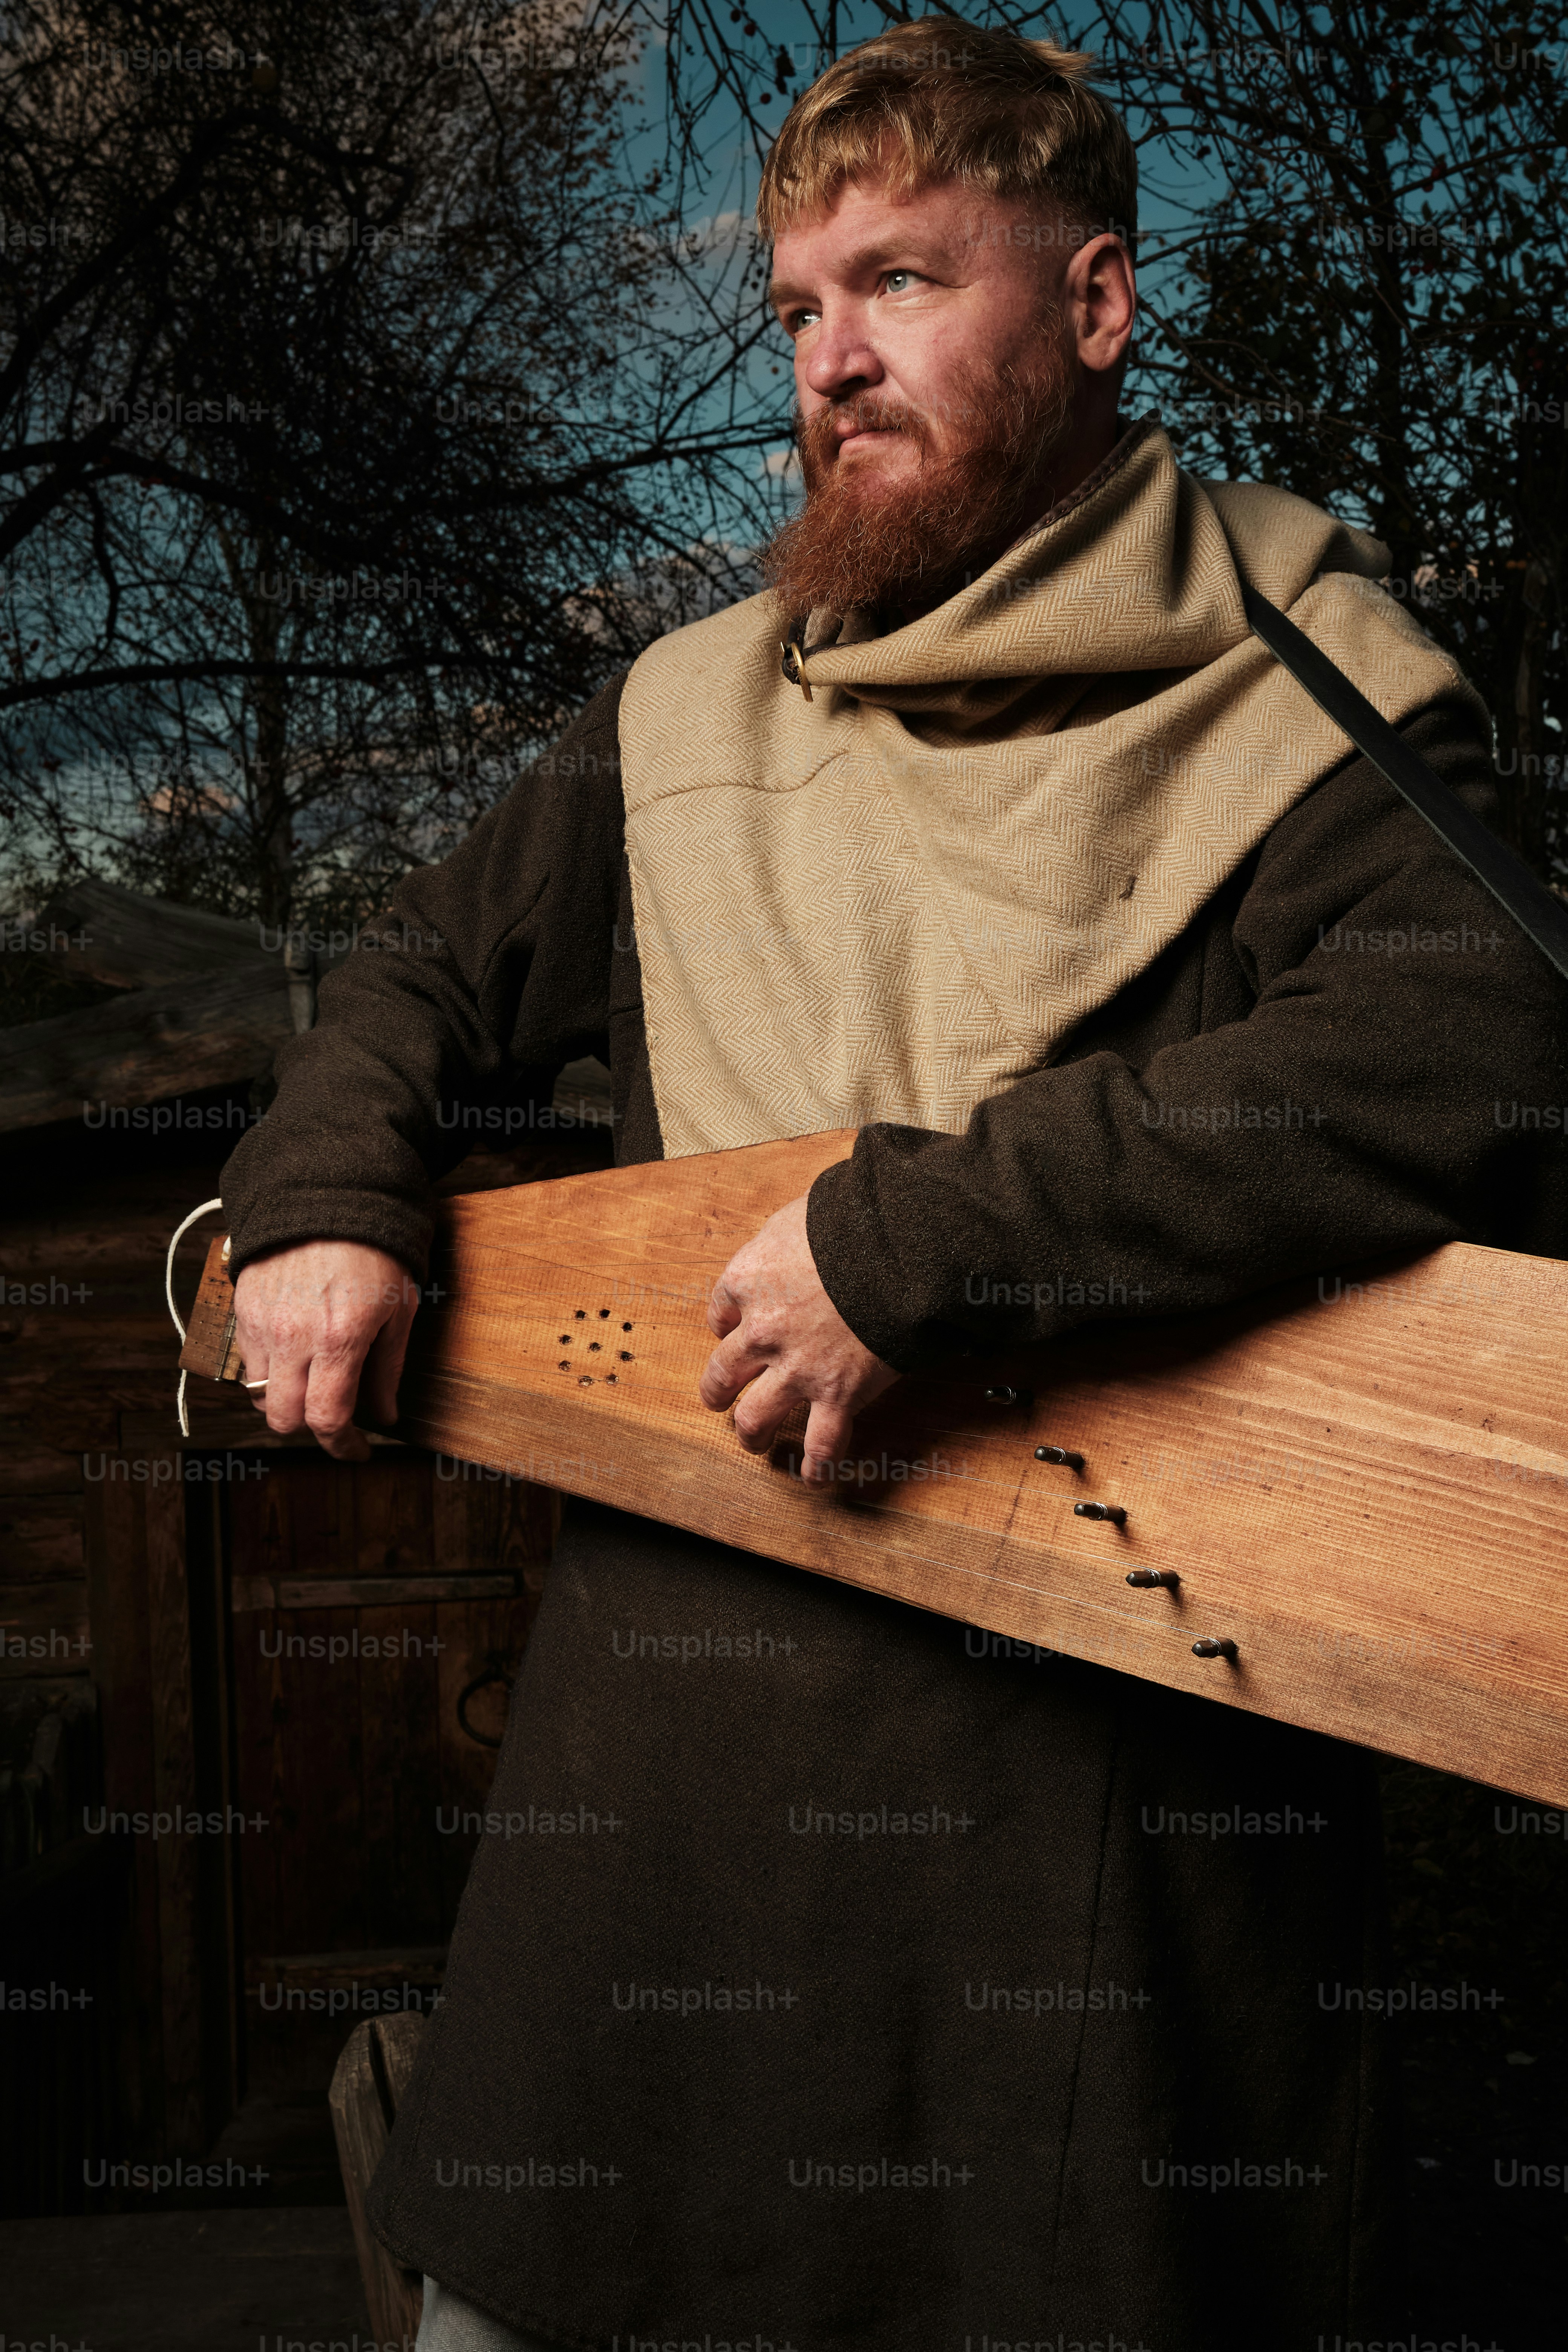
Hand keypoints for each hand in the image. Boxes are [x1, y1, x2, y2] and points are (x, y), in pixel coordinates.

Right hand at [232, 1241, 420, 1460]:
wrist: (327, 1195)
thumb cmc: (373, 1250)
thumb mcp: (398, 1308)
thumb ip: (387, 1368)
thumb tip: (384, 1416)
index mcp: (339, 1338)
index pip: (327, 1418)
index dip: (341, 1446)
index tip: (355, 1451)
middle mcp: (293, 1336)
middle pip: (283, 1419)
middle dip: (309, 1427)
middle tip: (335, 1415)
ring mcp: (262, 1323)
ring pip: (258, 1396)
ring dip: (283, 1401)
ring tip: (312, 1382)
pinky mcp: (243, 1309)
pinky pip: (246, 1362)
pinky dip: (267, 1372)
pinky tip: (292, 1354)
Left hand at [699, 1193, 899, 1483]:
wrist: (897, 1250)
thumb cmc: (854, 1224)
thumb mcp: (802, 1214)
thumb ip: (789, 1235)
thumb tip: (799, 1236)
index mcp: (748, 1281)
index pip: (719, 1313)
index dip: (728, 1325)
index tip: (735, 1329)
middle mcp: (762, 1331)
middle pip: (723, 1374)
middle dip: (719, 1391)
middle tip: (721, 1399)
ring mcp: (797, 1369)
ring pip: (754, 1419)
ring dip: (752, 1434)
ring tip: (756, 1441)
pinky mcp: (838, 1394)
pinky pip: (821, 1445)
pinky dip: (817, 1467)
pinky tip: (815, 1477)